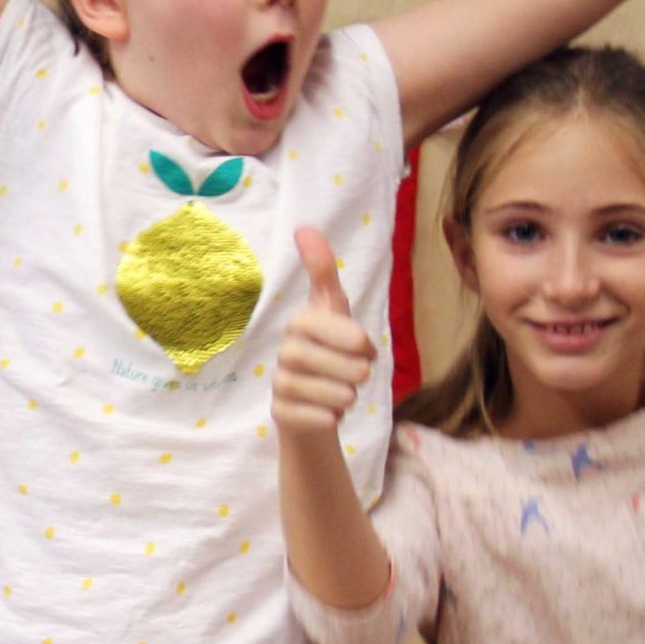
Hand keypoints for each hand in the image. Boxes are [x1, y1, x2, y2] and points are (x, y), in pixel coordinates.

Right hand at [272, 226, 377, 435]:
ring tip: (350, 395)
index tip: (365, 344)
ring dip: (337, 393)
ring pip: (303, 387)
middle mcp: (284, 352)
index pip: (311, 322)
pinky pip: (297, 415)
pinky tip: (334, 416)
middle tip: (364, 374)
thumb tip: (303, 226)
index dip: (342, 333)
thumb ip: (322, 271)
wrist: (322, 407)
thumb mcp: (335, 310)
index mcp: (300, 323)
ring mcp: (278, 383)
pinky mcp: (280, 413)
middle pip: (305, 356)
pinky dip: (322, 417)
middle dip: (344, 366)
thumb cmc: (332, 352)